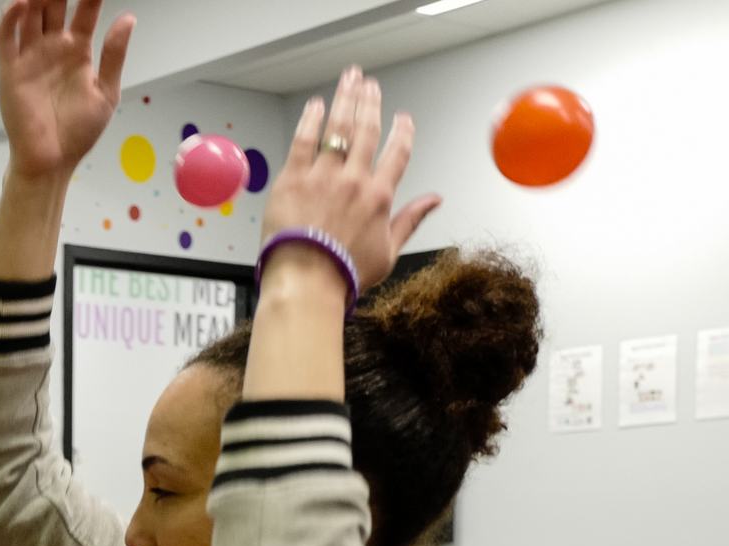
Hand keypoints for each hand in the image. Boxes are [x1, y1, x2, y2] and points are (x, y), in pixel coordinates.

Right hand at [0, 0, 134, 182]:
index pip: (85, 10)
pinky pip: (7, 38)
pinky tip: (20, 4)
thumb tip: (128, 18)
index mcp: (78, 51)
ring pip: (30, 15)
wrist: (50, 162)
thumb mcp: (106, 92)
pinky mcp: (11, 70)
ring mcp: (31, 57)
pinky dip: (10, 18)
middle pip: (54, 5)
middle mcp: (53, 48)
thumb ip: (115, 54)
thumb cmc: (78, 133)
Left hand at [263, 68, 440, 292]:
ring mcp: (322, 177)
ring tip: (350, 80)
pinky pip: (304, 141)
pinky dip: (310, 120)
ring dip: (345, 100)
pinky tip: (315, 104)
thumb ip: (411, 220)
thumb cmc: (344, 275)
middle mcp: (354, 180)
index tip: (403, 118)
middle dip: (371, 104)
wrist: (306, 283)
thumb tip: (436, 200)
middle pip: (367, 131)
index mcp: (379, 197)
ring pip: (338, 128)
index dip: (402, 132)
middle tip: (372, 85)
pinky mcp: (293, 179)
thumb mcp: (388, 252)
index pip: (398, 154)